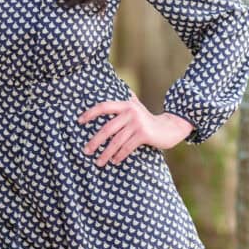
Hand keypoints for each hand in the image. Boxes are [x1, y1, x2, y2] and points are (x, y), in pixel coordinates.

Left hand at [77, 97, 194, 165]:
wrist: (170, 128)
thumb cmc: (148, 120)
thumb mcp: (137, 107)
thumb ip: (128, 100)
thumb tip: (118, 86)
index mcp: (126, 105)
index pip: (104, 106)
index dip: (90, 113)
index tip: (79, 121)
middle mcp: (130, 112)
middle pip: (107, 128)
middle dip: (95, 141)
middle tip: (86, 151)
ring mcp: (137, 123)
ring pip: (116, 141)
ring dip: (106, 153)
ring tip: (98, 162)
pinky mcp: (144, 134)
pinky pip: (127, 147)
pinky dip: (119, 156)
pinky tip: (114, 161)